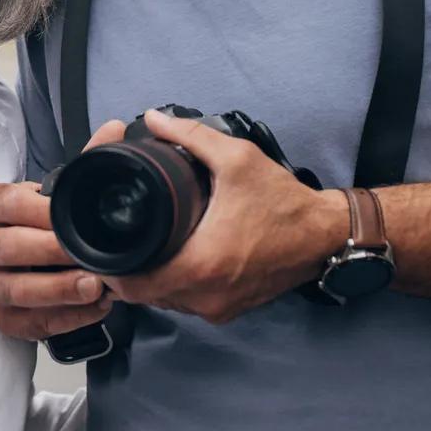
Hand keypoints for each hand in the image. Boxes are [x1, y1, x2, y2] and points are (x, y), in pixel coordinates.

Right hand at [0, 123, 121, 342]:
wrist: (36, 268)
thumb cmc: (45, 225)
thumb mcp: (60, 194)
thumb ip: (85, 163)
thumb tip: (114, 129)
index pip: (9, 203)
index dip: (40, 211)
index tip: (71, 216)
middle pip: (8, 248)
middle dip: (51, 252)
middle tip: (91, 256)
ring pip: (15, 290)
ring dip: (57, 290)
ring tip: (95, 286)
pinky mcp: (4, 317)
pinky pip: (29, 322)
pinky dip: (63, 318)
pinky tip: (94, 309)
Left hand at [103, 109, 346, 324]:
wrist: (325, 235)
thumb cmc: (283, 202)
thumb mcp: (237, 159)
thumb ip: (190, 136)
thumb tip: (153, 120)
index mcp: (200, 265)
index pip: (132, 285)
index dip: (111, 269)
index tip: (105, 246)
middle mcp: (205, 296)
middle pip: (145, 296)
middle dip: (129, 272)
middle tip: (122, 240)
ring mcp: (218, 309)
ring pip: (166, 302)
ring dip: (153, 280)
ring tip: (145, 248)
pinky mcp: (230, 311)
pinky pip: (189, 304)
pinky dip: (178, 286)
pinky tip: (175, 259)